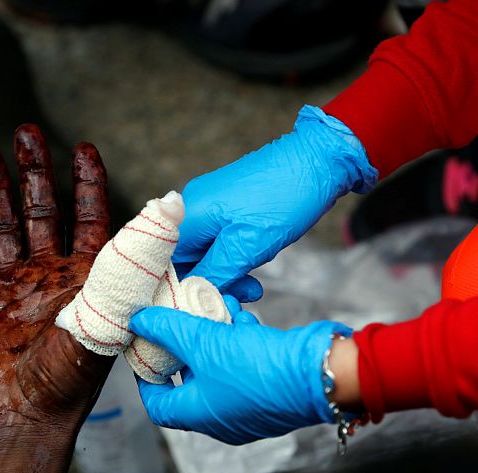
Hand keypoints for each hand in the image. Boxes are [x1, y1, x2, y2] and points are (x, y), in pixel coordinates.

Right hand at [0, 124, 111, 428]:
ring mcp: (12, 290)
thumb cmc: (72, 375)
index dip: (88, 183)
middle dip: (35, 172)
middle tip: (26, 131)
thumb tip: (170, 208)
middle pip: (43, 213)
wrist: (24, 418)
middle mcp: (50, 278)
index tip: (83, 146)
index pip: (92, 218)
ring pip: (2, 228)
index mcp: (87, 278)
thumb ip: (134, 259)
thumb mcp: (111, 310)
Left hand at [129, 303, 352, 444]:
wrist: (318, 374)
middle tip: (182, 316)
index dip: (146, 375)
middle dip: (187, 343)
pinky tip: (242, 315)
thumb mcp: (204, 342)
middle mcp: (222, 417)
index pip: (157, 404)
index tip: (144, 348)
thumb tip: (138, 320)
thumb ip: (168, 329)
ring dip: (215, 333)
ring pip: (220, 365)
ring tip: (217, 306)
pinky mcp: (270, 388)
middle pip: (190, 379)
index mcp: (199, 416)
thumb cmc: (257, 369)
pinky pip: (245, 362)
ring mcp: (248, 405)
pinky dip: (240, 338)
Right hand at [173, 106, 376, 300]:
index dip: (172, 290)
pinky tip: (253, 274)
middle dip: (205, 285)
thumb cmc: (282, 198)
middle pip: (180, 260)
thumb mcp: (247, 245)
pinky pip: (216, 243)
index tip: (195, 308)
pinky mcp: (224, 208)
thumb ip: (214, 273)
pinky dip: (231, 261)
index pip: (159, 263)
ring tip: (252, 290)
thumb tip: (189, 296)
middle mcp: (188, 209)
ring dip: (223, 276)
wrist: (318, 159)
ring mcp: (207, 207)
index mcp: (185, 216)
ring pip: (202, 255)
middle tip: (234, 302)